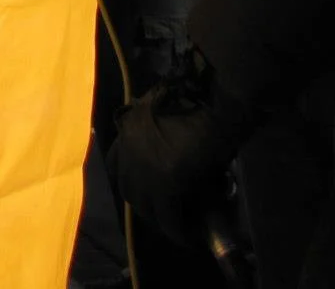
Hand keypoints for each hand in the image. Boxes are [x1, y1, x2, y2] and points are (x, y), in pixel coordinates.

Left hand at [108, 48, 254, 250]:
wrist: (218, 97)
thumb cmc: (201, 97)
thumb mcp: (171, 112)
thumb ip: (163, 132)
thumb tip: (178, 153)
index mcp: (128, 126)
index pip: (116, 161)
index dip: (130, 179)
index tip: (145, 189)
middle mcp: (129, 147)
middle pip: (128, 187)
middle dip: (144, 203)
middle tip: (164, 213)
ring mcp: (144, 167)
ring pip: (145, 206)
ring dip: (160, 219)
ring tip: (178, 227)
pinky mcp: (165, 185)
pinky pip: (168, 217)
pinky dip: (178, 230)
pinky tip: (189, 237)